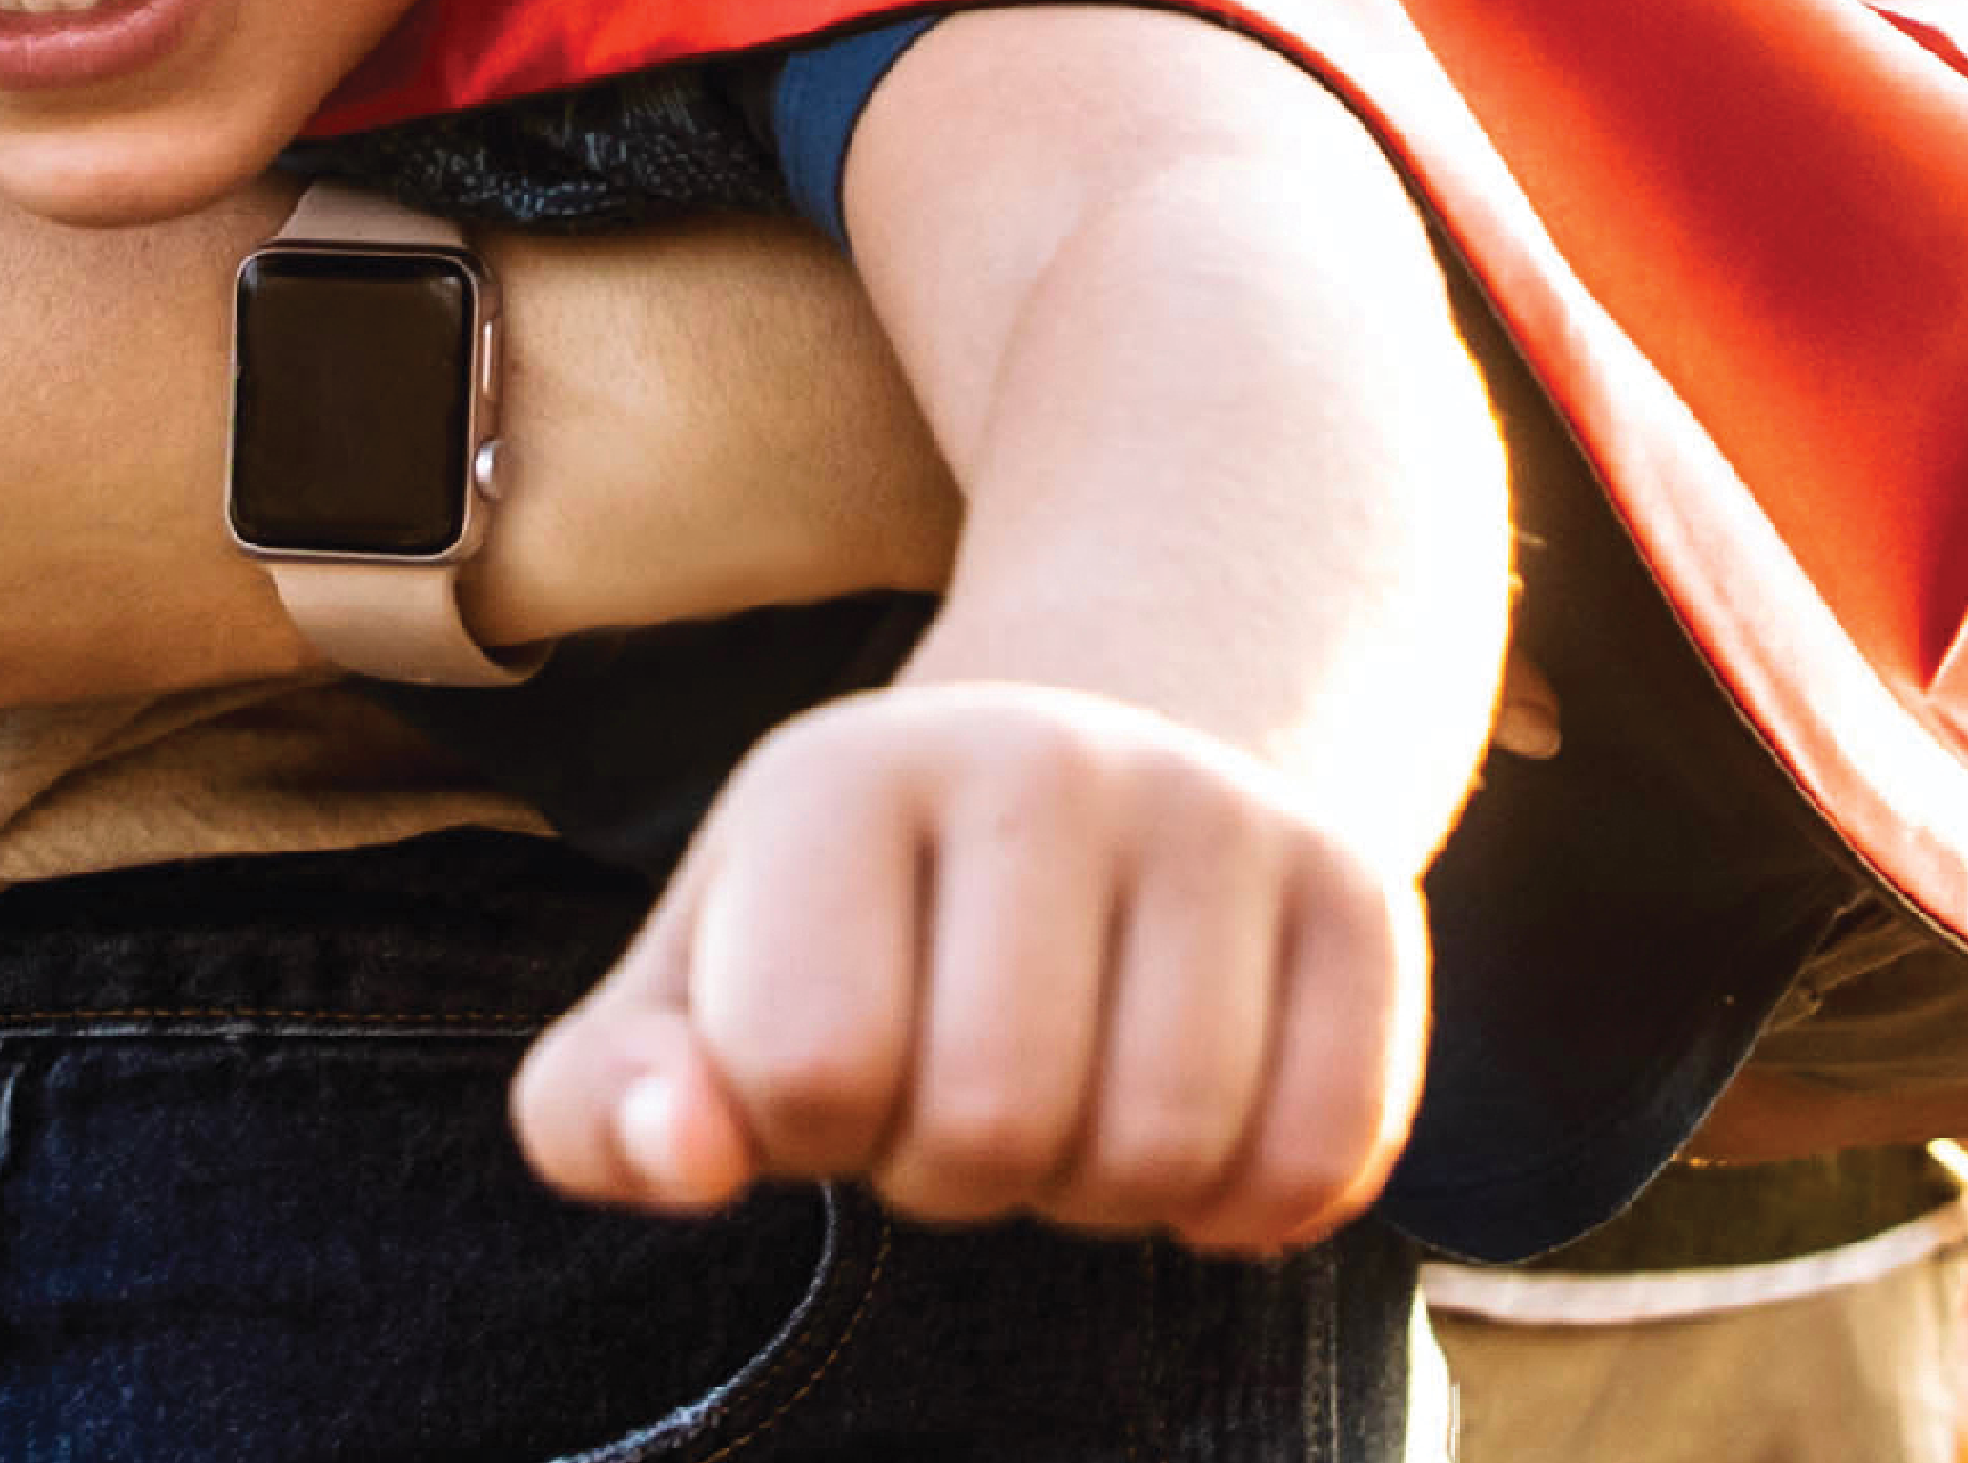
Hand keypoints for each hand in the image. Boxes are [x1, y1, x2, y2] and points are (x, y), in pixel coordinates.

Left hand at [507, 683, 1419, 1253]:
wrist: (1090, 775)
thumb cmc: (858, 929)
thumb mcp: (701, 989)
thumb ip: (607, 1102)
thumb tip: (681, 1152)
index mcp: (836, 779)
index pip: (804, 1068)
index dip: (810, 1132)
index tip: (830, 1065)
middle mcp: (1039, 759)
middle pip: (992, 1123)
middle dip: (954, 1172)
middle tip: (956, 1093)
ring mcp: (1216, 814)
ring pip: (1164, 1148)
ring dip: (1098, 1195)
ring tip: (1065, 1097)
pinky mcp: (1360, 891)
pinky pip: (1317, 1153)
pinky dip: (1241, 1207)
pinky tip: (1189, 1134)